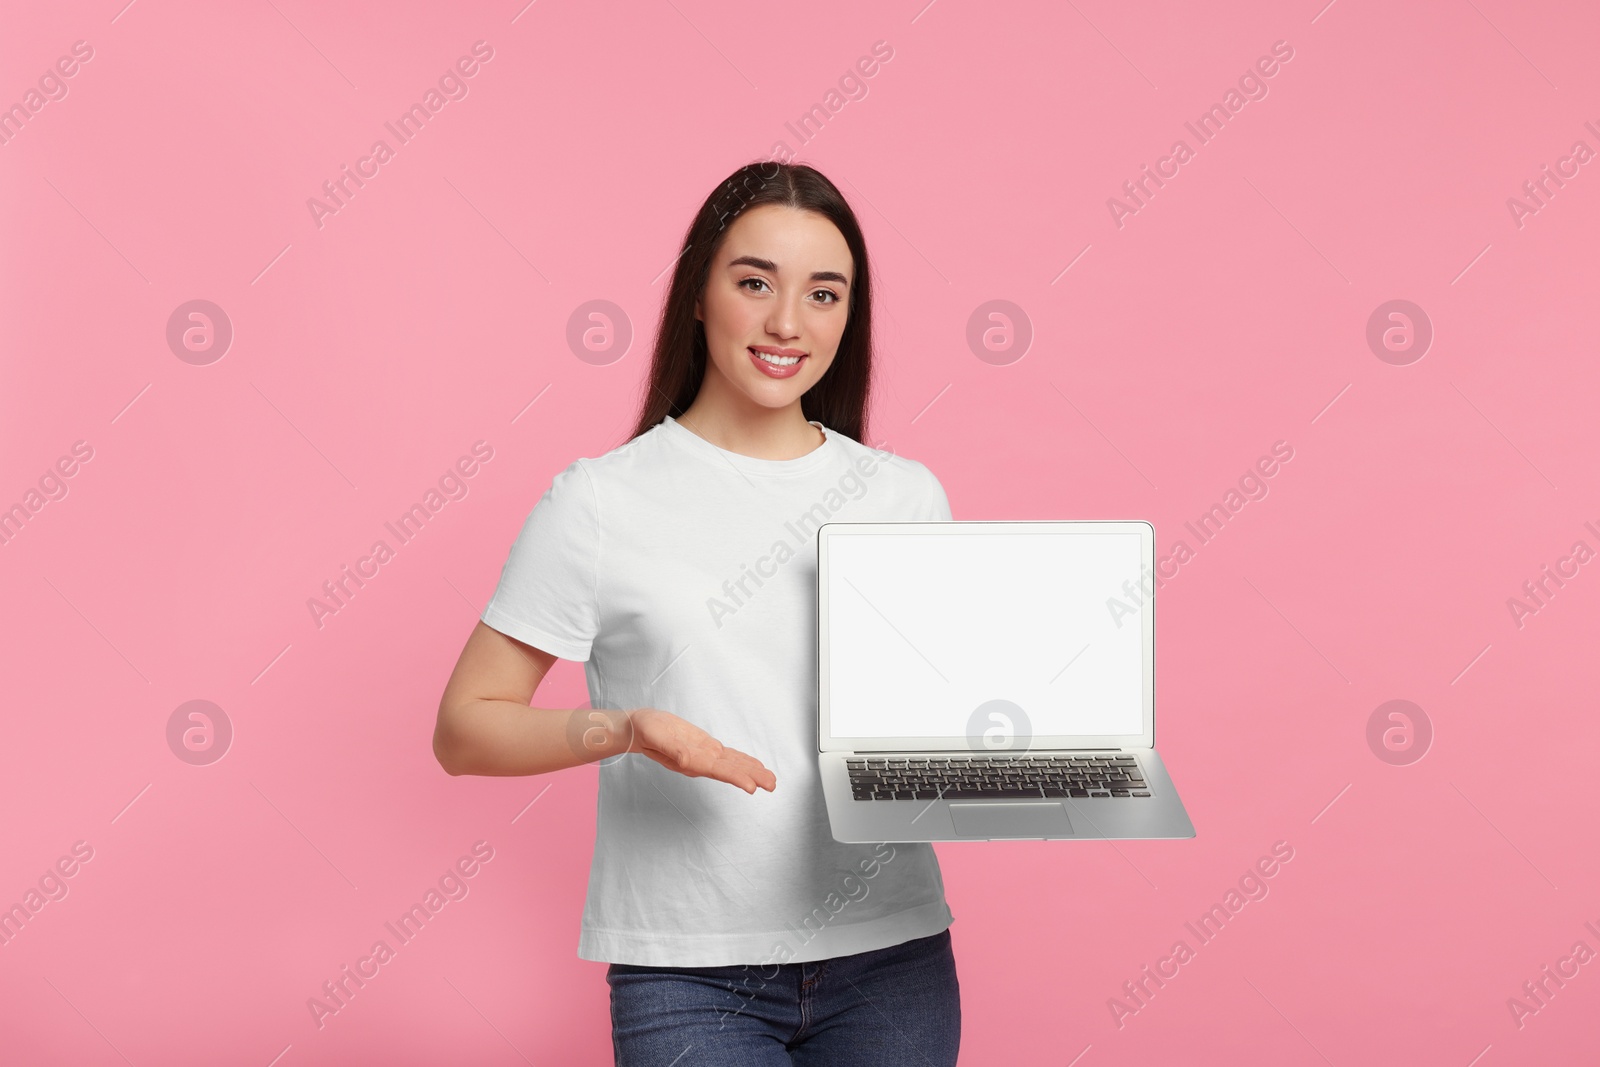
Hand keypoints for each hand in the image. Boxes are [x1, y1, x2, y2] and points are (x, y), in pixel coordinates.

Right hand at [624, 708, 776, 793]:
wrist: (639, 728)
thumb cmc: (646, 731)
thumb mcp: (655, 736)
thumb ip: (671, 748)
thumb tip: (685, 758)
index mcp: (690, 760)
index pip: (718, 771)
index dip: (736, 778)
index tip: (752, 787)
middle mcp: (700, 761)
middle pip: (730, 770)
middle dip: (752, 777)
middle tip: (772, 785)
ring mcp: (704, 754)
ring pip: (732, 764)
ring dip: (751, 771)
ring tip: (770, 779)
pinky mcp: (705, 746)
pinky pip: (727, 755)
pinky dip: (742, 760)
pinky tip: (753, 765)